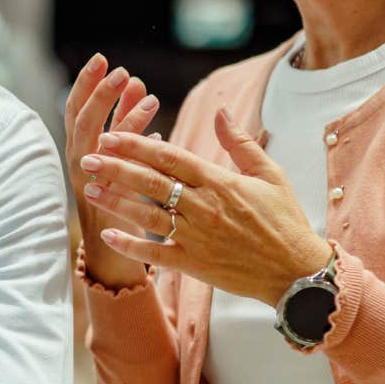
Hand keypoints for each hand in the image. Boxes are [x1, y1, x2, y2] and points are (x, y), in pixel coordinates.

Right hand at [63, 54, 160, 288]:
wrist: (116, 254)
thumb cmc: (120, 200)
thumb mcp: (120, 156)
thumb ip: (127, 120)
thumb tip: (137, 82)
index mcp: (80, 149)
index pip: (76, 109)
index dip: (86, 83)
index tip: (103, 57)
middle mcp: (79, 164)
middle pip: (80, 121)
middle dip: (97, 93)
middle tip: (118, 69)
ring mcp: (91, 185)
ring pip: (96, 144)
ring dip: (117, 115)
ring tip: (142, 90)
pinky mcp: (107, 202)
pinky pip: (119, 172)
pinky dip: (134, 149)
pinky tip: (156, 128)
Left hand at [80, 107, 331, 303]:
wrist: (297, 272)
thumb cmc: (285, 221)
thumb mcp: (270, 175)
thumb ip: (241, 143)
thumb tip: (220, 111)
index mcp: (220, 182)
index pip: (171, 157)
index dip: (138, 145)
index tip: (111, 135)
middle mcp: (204, 207)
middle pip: (152, 183)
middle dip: (116, 168)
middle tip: (88, 158)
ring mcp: (198, 237)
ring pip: (149, 216)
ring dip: (117, 203)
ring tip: (90, 191)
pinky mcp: (195, 264)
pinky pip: (158, 254)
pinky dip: (133, 246)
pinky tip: (109, 236)